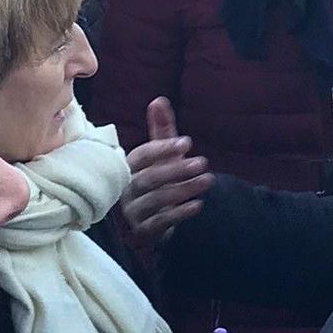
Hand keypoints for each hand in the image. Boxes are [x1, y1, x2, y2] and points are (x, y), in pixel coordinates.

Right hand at [119, 98, 212, 243]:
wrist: (154, 221)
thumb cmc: (157, 181)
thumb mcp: (161, 156)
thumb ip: (160, 130)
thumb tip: (159, 100)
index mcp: (127, 168)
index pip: (140, 156)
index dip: (162, 148)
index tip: (187, 142)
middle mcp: (125, 189)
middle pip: (148, 178)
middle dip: (177, 169)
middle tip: (203, 163)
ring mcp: (131, 212)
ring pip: (155, 199)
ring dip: (183, 189)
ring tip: (208, 180)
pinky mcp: (142, 232)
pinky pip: (159, 223)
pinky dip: (180, 213)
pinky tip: (198, 205)